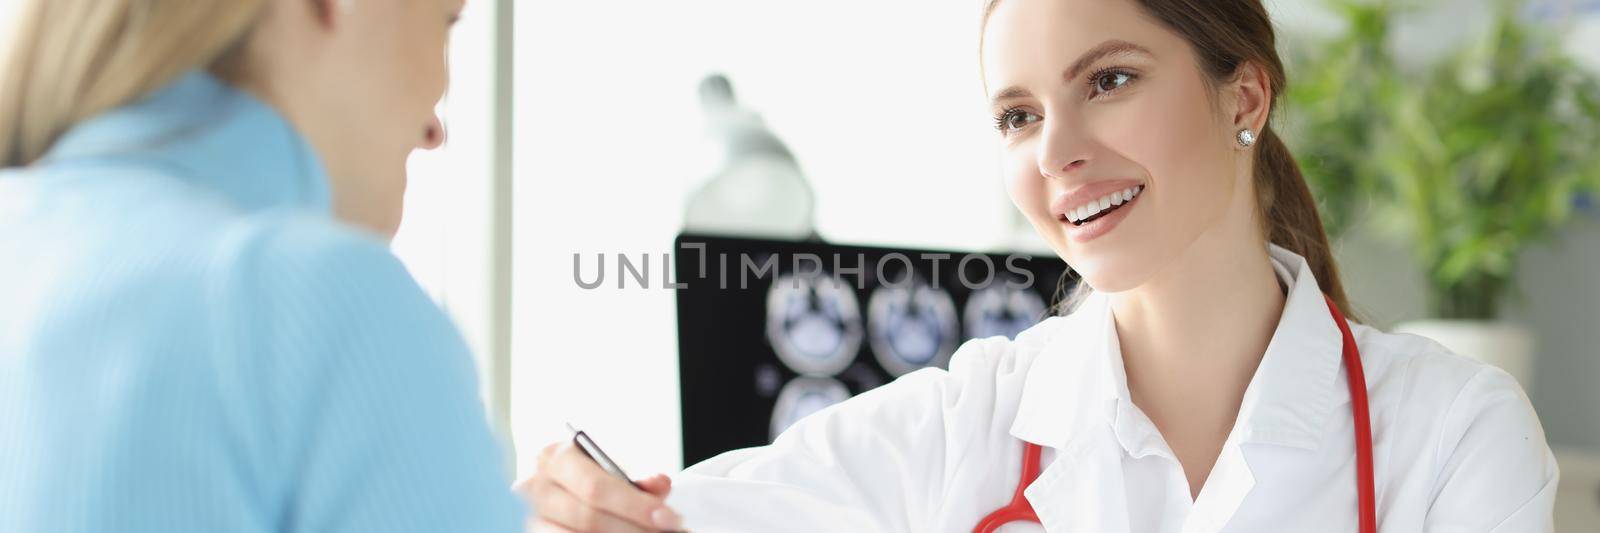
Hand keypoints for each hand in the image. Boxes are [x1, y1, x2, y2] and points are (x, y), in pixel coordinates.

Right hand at [518, 440, 682, 531]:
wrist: (562, 489)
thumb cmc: (591, 476)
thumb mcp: (613, 470)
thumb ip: (638, 478)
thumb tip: (661, 484)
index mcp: (556, 458)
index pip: (596, 487)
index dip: (635, 506)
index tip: (669, 518)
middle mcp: (536, 488)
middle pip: (589, 518)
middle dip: (634, 529)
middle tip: (668, 532)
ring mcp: (531, 518)